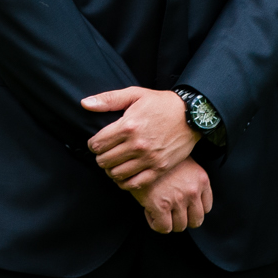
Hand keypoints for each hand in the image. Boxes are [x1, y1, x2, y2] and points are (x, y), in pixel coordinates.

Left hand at [83, 86, 197, 188]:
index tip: (96, 143)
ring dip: (110, 170)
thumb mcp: (135, 94)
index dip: (92, 144)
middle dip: (100, 157)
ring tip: (114, 163)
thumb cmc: (162, 103)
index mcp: (128, 126)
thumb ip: (108, 99)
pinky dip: (124, 183)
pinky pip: (134, 184)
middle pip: (104, 161)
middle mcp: (137, 144)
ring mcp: (149, 158)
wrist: (192, 115)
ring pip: (116, 174)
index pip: (97, 144)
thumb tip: (85, 104)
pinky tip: (124, 175)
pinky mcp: (159, 168)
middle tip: (104, 154)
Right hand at [132, 157, 213, 232]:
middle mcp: (193, 190)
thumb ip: (190, 178)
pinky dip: (156, 224)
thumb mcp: (183, 161)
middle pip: (196, 220)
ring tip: (159, 211)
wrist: (139, 152)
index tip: (183, 207)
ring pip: (180, 226)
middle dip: (183, 219)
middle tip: (171, 213)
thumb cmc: (158, 156)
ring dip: (169, 222)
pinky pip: (163, 227)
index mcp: (201, 179)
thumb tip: (188, 197)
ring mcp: (178, 199)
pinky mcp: (161, 206)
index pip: (206, 207)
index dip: (192, 210)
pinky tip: (150, 212)